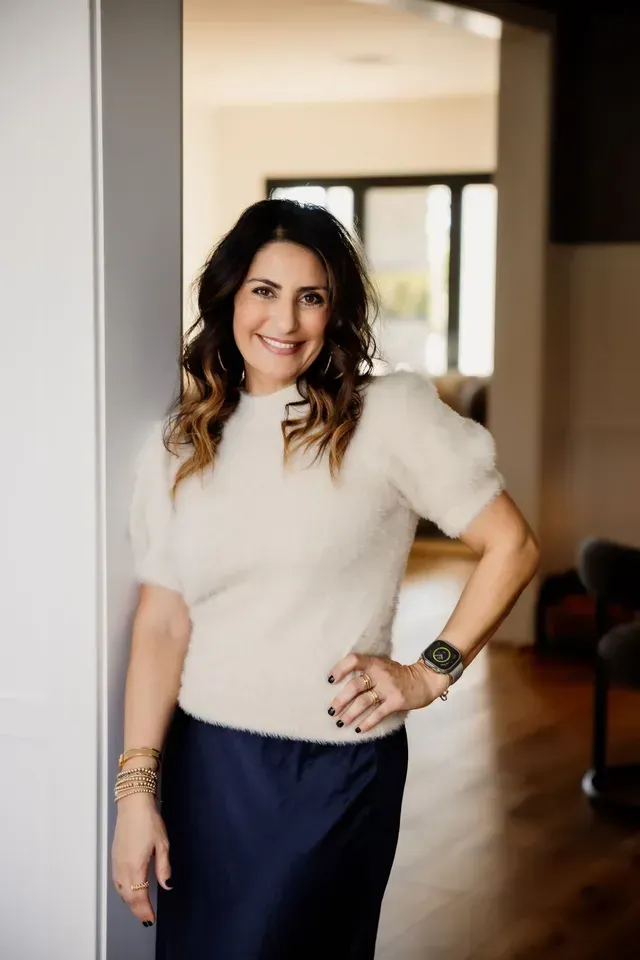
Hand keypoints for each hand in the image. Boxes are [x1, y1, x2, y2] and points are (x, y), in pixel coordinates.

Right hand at [111, 793, 171, 926]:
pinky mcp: (114, 857)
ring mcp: (116, 863)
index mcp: (135, 866)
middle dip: (137, 910)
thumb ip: (164, 867)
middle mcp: (123, 868)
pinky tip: (128, 891)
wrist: (133, 805)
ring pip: (120, 890)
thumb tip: (167, 885)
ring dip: (129, 902)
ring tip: (139, 908)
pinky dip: (123, 891)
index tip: (150, 919)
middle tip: (146, 918)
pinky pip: (117, 881)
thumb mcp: (163, 844)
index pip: (139, 896)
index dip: (144, 910)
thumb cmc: (148, 821)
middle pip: (128, 897)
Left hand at [327, 653, 450, 733]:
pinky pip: (378, 714)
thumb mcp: (384, 665)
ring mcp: (388, 688)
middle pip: (354, 686)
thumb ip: (368, 671)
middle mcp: (380, 674)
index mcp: (375, 663)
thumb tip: (344, 683)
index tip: (330, 680)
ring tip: (340, 722)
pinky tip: (359, 729)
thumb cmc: (400, 674)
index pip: (354, 660)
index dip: (340, 669)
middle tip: (331, 710)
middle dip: (340, 700)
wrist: (425, 680)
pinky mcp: (396, 701)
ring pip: (363, 702)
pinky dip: (367, 723)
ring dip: (350, 714)